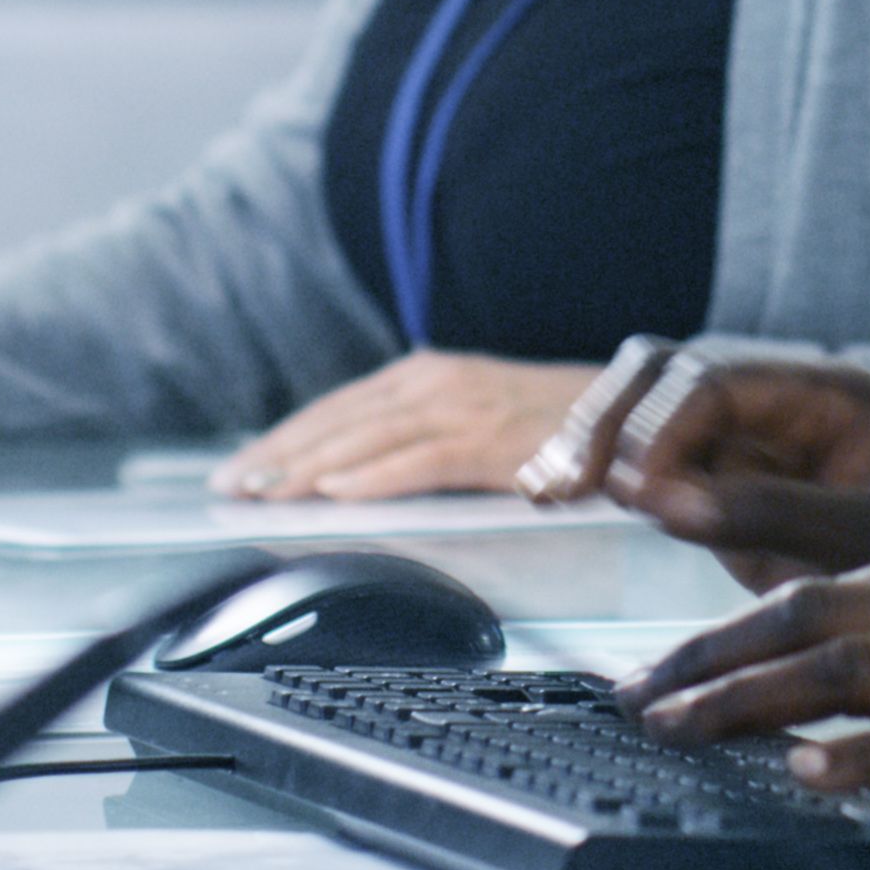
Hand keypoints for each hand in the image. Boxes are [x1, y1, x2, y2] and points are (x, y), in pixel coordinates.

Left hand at [221, 351, 600, 498]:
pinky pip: (422, 461)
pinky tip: (338, 492)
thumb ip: (423, 435)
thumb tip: (359, 473)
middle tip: (229, 488)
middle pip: (341, 421)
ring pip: (369, 439)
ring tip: (264, 493)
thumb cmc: (558, 427)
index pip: (339, 408)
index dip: (285, 439)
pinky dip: (376, 475)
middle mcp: (439, 382)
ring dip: (309, 467)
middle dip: (280, 456)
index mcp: (430, 375)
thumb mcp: (478, 419)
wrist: (639, 416)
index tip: (241, 470)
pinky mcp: (494, 442)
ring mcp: (466, 409)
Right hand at [515, 347, 869, 585]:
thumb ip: (768, 513)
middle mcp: (783, 403)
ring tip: (548, 487)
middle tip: (565, 485)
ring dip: (593, 437)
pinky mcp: (732, 484)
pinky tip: (556, 492)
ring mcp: (754, 441)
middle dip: (608, 420)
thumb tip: (659, 500)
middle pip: (666, 373)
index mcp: (831, 396)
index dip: (660, 432)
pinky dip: (603, 469)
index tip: (630, 495)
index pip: (714, 384)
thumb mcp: (867, 542)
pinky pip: (652, 459)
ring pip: (645, 406)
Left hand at [618, 528, 869, 824]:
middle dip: (713, 658)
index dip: (744, 623)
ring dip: (750, 702)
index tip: (679, 659)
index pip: (835, 584)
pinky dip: (863, 759)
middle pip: (815, 616)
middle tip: (638, 698)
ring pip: (848, 670)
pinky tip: (804, 775)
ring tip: (677, 730)